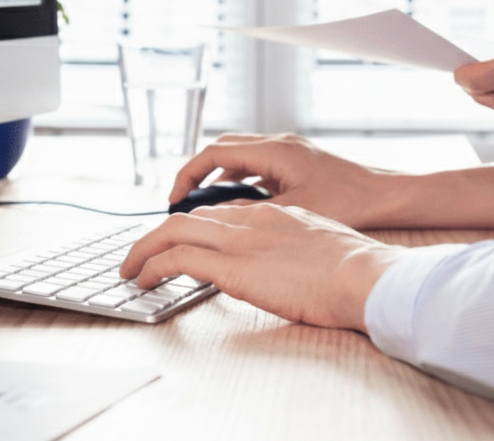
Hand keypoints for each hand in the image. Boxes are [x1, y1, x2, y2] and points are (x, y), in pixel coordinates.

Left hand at [120, 204, 402, 330]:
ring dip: (144, 250)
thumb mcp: (319, 247)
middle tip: (140, 254)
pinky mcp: (231, 266)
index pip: (218, 212)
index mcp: (272, 214)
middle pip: (188, 218)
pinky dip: (153, 266)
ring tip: (130, 269)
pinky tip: (144, 281)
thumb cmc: (354, 270)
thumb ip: (293, 247)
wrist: (363, 275)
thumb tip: (285, 265)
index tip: (178, 241)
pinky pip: (176, 259)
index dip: (192, 227)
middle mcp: (250, 220)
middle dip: (157, 235)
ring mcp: (239, 240)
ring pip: (172, 232)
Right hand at [168, 134, 391, 228]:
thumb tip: (217, 219)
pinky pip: (258, 165)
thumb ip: (250, 212)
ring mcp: (289, 151)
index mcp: (273, 151)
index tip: (175, 199)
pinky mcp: (298, 162)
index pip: (214, 153)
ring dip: (219, 178)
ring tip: (207, 207)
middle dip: (198, 174)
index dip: (188, 175)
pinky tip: (241, 206)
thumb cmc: (350, 201)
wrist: (388, 196)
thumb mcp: (292, 211)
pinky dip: (241, 181)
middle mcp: (279, 144)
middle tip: (183, 202)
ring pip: (240, 157)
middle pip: (222, 150)